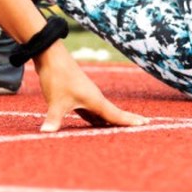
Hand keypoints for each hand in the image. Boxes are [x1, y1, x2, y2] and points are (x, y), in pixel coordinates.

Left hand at [34, 42, 149, 131]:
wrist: (52, 58)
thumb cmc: (58, 78)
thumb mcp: (56, 101)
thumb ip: (54, 119)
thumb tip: (46, 133)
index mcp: (95, 100)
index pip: (116, 114)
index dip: (129, 121)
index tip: (145, 123)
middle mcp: (94, 99)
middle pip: (114, 113)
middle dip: (127, 119)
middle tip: (144, 123)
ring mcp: (86, 97)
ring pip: (103, 112)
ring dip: (112, 120)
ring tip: (122, 127)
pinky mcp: (77, 96)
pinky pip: (92, 112)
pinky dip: (97, 119)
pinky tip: (96, 123)